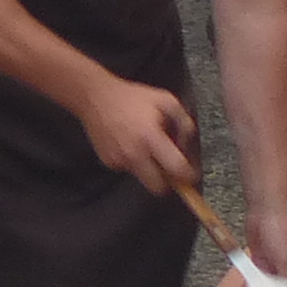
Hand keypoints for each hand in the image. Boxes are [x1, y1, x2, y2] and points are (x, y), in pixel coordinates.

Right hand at [72, 72, 200, 197]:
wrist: (94, 97)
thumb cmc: (132, 98)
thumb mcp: (166, 101)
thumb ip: (184, 124)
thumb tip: (188, 148)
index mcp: (151, 138)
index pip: (177, 170)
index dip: (189, 176)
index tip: (192, 175)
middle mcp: (134, 154)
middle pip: (158, 188)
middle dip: (167, 183)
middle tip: (169, 169)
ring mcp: (119, 160)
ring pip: (143, 178)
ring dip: (149, 169)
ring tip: (146, 148)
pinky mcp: (108, 162)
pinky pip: (128, 169)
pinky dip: (133, 162)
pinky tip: (130, 144)